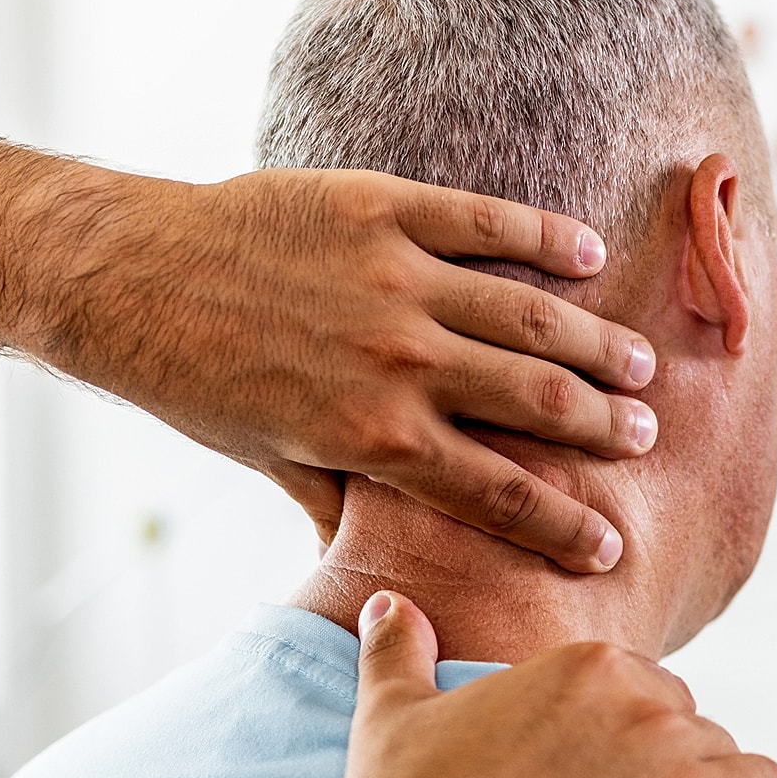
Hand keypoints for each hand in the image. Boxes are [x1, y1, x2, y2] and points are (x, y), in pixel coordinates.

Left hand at [46, 169, 661, 572]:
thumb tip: (386, 569)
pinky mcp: (380, 208)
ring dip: (595, 342)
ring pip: (529, 313)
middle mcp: (398, 363)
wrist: (131, 279)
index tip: (609, 548)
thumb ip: (344, 504)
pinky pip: (486, 223)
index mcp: (373, 439)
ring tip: (640, 364)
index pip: (497, 494)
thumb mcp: (272, 460)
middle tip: (646, 438)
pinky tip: (588, 259)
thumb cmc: (197, 381)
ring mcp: (394, 280)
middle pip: (537, 402)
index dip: (561, 527)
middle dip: (603, 428)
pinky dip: (546, 239)